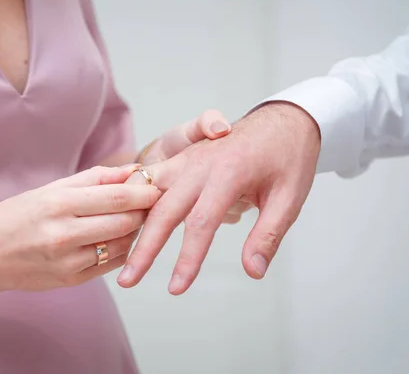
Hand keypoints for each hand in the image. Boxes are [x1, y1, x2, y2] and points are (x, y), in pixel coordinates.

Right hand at [0, 165, 160, 292]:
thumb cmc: (18, 215)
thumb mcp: (51, 188)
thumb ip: (95, 178)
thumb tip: (132, 171)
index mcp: (59, 204)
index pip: (117, 198)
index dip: (144, 193)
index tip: (157, 187)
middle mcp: (65, 234)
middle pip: (125, 222)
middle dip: (144, 212)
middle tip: (150, 203)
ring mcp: (69, 261)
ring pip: (122, 245)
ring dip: (135, 231)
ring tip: (132, 218)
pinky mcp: (72, 280)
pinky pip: (111, 264)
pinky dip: (121, 249)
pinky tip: (115, 238)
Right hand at [118, 102, 320, 293]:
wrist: (283, 119)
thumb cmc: (289, 158)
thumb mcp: (289, 197)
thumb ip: (267, 235)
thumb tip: (252, 272)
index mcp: (228, 173)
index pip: (201, 223)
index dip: (187, 259)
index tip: (176, 288)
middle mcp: (200, 164)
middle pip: (163, 210)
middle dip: (144, 248)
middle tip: (127, 281)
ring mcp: (188, 159)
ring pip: (151, 194)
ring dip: (134, 225)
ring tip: (118, 256)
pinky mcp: (182, 158)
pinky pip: (151, 181)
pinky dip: (135, 202)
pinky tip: (125, 225)